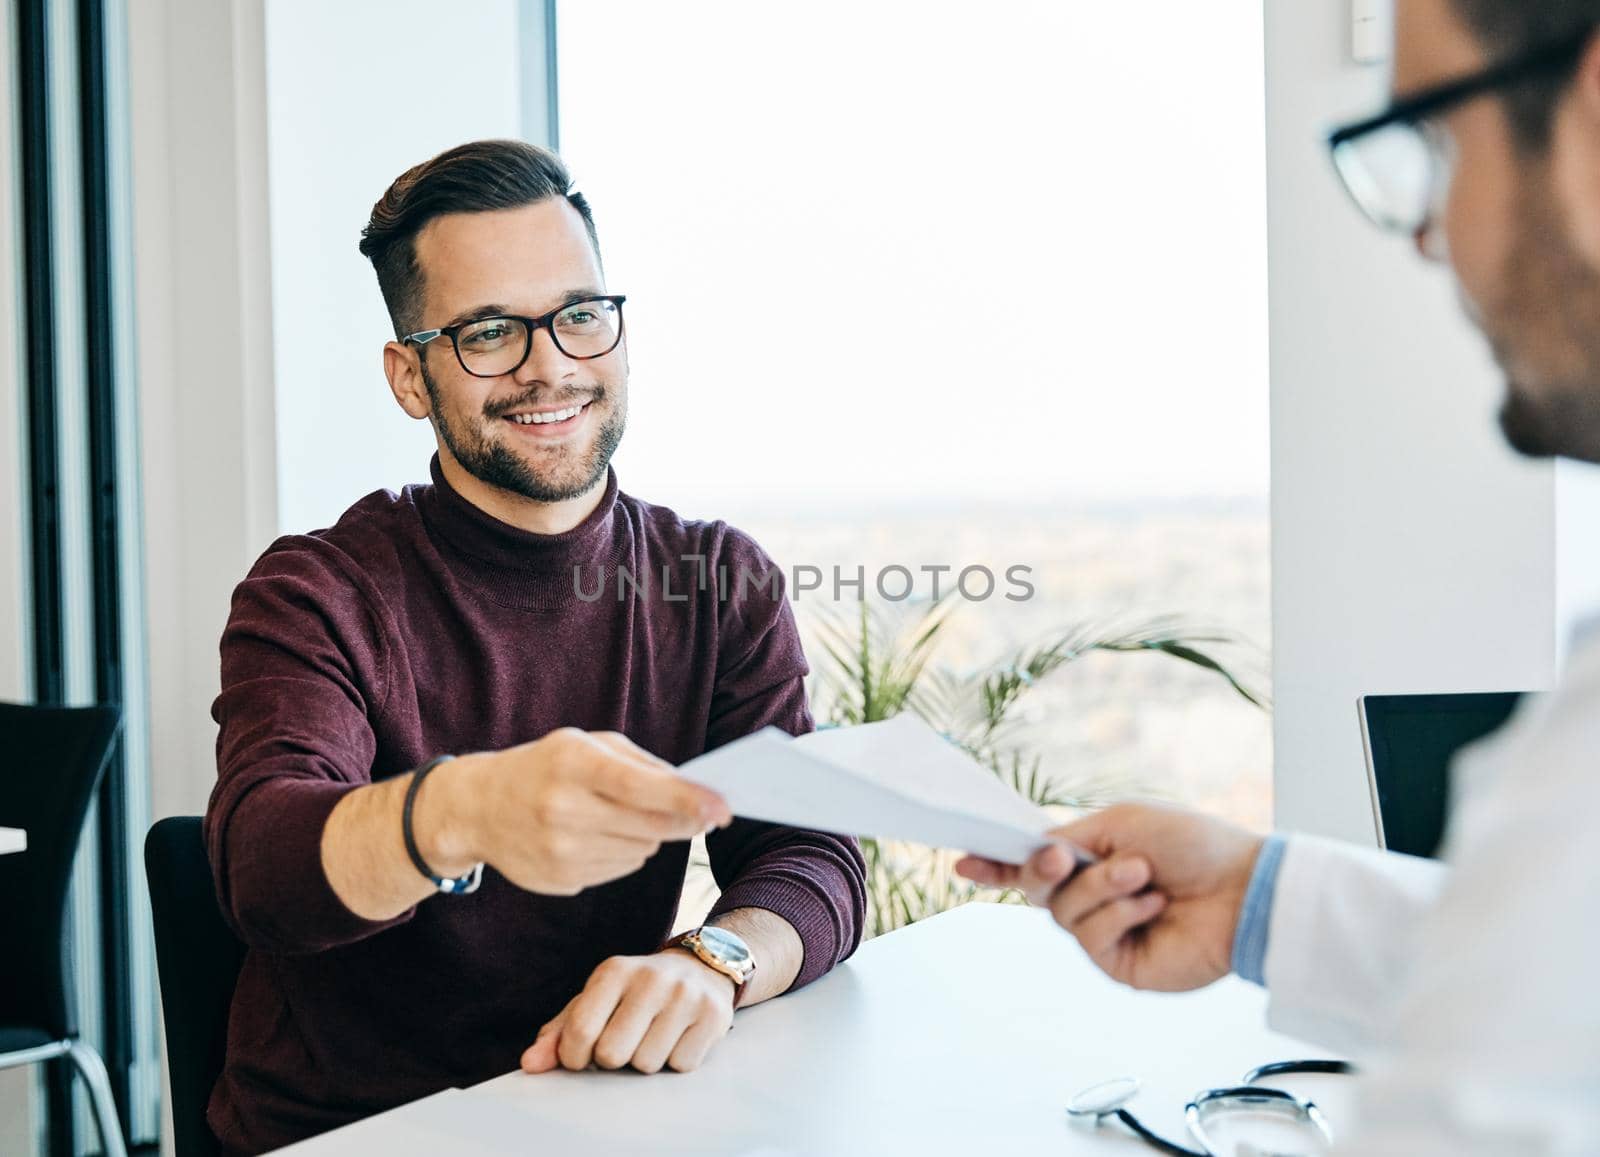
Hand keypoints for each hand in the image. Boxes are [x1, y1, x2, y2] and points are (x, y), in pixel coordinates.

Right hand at [446, 729, 730, 895]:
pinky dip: (624, 853)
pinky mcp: (561, 881)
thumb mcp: (586, 745)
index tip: (725, 808)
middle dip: (684, 820)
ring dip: (648, 835)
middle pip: (652, 826)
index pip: (642, 787)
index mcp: (573, 763)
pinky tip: (597, 835)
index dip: (688, 800)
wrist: (478, 808)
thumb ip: (643, 764)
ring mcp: (560, 851)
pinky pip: (621, 869)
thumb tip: (697, 794)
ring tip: (617, 815)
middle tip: (704, 812)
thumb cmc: (546, 767)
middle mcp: (564, 809)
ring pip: (642, 851)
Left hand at [520, 950, 735, 1074]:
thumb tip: (529, 1065)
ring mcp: (685, 995)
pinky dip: (676, 1060)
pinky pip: (681, 1065)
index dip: (576, 1057)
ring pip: (647, 1065)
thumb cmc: (636, 992)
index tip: (584, 1055)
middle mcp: (651, 978)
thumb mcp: (597, 1001)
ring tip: (654, 1034)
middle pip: (612, 1055)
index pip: (579, 1032)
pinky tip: (678, 1036)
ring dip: (646, 1060)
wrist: (702, 967)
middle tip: (626, 1039)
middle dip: (614, 1058)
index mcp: (614, 970)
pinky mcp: (713, 1014)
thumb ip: (560, 1033)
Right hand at [956, 802, 1263, 992]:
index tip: (964, 861)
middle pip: (1036, 890)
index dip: (996, 864)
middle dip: (1042, 870)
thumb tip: (1032, 852)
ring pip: (1063, 912)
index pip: (1033, 863)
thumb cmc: (1192, 845)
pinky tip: (1152, 905)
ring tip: (1143, 875)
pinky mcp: (1120, 964)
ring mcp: (1105, 931)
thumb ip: (1069, 836)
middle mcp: (1092, 895)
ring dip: (1101, 887)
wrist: (1242, 888)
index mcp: (1091, 857)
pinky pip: (1092, 937)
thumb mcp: (1121, 822)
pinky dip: (1120, 914)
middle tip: (1062, 855)